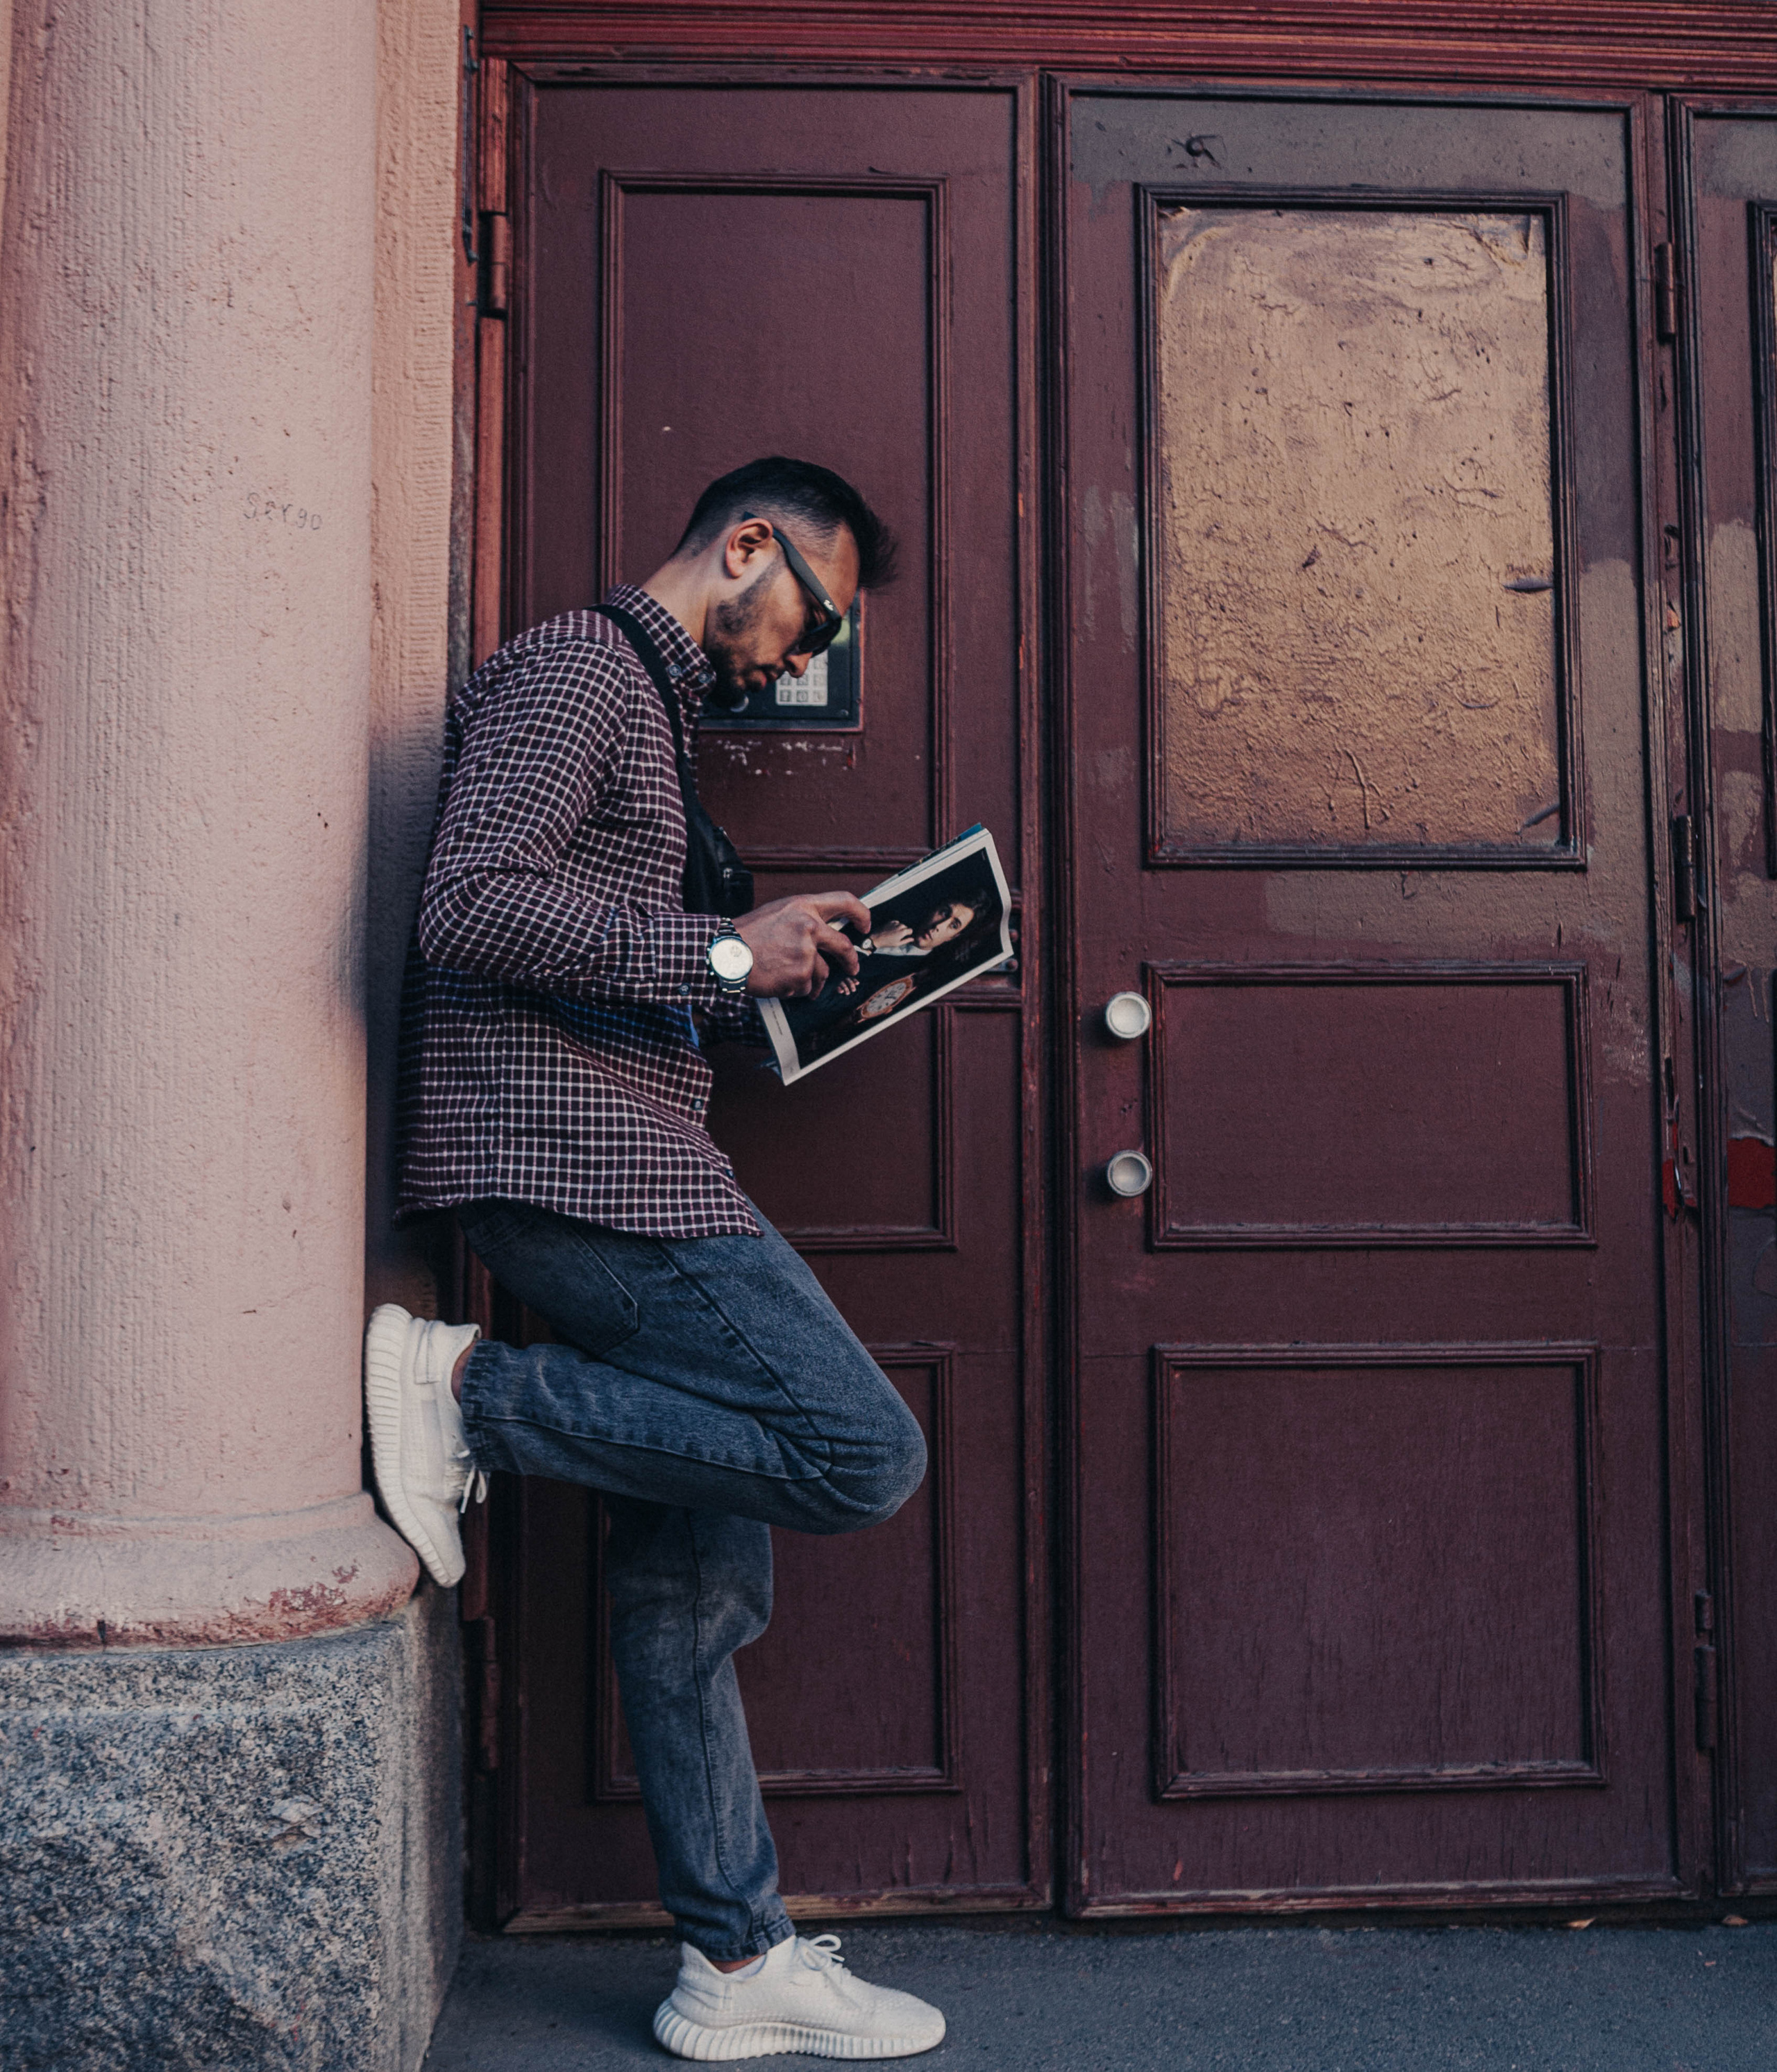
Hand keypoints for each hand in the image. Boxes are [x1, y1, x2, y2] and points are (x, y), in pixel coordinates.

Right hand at [734, 891, 870, 997]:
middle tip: (852, 967)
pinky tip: (777, 981)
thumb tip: (824, 934)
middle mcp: (810, 927)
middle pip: (843, 946)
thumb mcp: (777, 914)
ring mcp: (806, 952)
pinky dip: (794, 989)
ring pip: (822, 973)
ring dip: (811, 980)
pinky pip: (805, 987)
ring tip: (790, 978)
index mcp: (804, 906)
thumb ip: (802, 920)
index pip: (845, 901)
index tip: (864, 925)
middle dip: (850, 960)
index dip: (861, 914)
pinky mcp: (800, 975)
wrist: (725, 953)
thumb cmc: (745, 935)